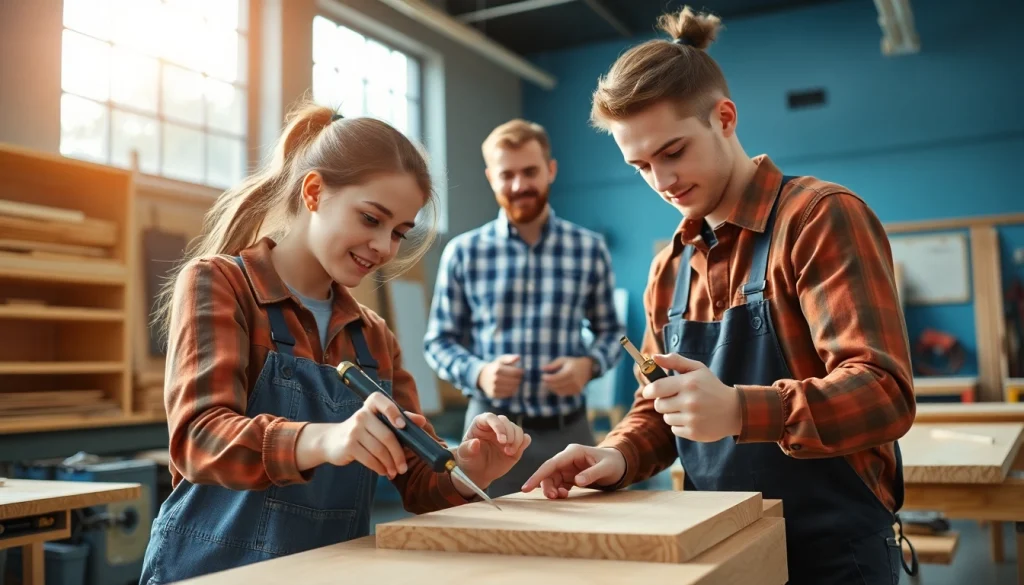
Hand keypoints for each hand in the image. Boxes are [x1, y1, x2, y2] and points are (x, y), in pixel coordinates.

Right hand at [297, 392, 426, 479]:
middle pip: (387, 436)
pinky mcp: (348, 445)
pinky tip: (384, 472)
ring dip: (390, 464)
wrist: (332, 440)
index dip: (394, 413)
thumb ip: (400, 419)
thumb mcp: (379, 421)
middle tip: (403, 468)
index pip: (384, 403)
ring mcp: (354, 430)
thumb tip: (422, 421)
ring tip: (394, 472)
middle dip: (398, 455)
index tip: (403, 426)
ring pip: (379, 450)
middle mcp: (362, 415)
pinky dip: (379, 468)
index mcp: (372, 405)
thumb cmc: (363, 431)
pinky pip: (369, 459)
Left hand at [452, 413, 530, 495]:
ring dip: (516, 440)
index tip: (501, 440)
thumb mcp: (464, 456)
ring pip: (517, 429)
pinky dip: (523, 443)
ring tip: (509, 452)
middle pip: (506, 422)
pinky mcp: (516, 443)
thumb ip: (468, 449)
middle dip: (509, 434)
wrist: (479, 472)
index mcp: (481, 423)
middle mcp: (495, 425)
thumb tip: (475, 443)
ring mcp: (506, 433)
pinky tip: (515, 452)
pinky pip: (525, 438)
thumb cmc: (469, 460)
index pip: (490, 417)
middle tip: (506, 448)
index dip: (498, 426)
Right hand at [477, 354, 522, 398]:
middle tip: (519, 378)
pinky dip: (511, 391)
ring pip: (512, 388)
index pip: (515, 372)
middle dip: (519, 379)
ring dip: (516, 385)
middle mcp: (495, 378)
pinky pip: (508, 394)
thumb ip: (510, 358)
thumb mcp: (501, 360)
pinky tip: (511, 387)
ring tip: (516, 382)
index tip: (521, 371)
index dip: (520, 372)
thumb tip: (518, 357)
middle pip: (514, 381)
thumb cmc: (495, 367)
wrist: (482, 377)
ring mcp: (494, 387)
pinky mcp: (494, 394)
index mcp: (497, 369)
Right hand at [521, 444, 625, 498]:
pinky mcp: (570, 475)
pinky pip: (558, 484)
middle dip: (546, 486)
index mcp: (573, 452)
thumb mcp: (606, 468)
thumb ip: (592, 474)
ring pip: (551, 479)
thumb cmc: (613, 463)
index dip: (538, 475)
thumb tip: (577, 481)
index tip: (526, 488)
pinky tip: (564, 496)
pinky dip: (558, 491)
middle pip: (548, 472)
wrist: (620, 464)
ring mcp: (568, 466)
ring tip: (561, 497)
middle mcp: (567, 458)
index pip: (551, 464)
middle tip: (553, 498)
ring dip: (552, 490)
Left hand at [541, 357, 593, 396]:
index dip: (547, 378)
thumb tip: (542, 368)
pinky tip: (556, 385)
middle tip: (544, 380)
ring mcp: (576, 387)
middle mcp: (574, 381)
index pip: (556, 378)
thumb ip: (553, 364)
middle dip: (548, 383)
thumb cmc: (573, 363)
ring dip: (552, 388)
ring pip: (559, 391)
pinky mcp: (576, 391)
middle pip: (556, 386)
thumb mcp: (563, 360)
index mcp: (570, 372)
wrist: (588, 368)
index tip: (543, 376)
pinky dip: (558, 390)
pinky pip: (564, 393)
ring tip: (549, 382)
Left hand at [642, 353, 741, 441]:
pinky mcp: (694, 433)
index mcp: (688, 384)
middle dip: (663, 402)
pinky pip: (674, 429)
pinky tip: (692, 419)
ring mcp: (692, 419)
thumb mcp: (697, 369)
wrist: (734, 410)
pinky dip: (680, 425)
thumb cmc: (712, 387)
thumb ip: (675, 361)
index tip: (649, 392)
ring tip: (687, 409)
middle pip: (658, 405)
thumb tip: (654, 357)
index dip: (648, 391)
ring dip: (672, 414)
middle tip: (675, 399)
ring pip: (666, 418)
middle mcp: (689, 402)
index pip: (656, 389)